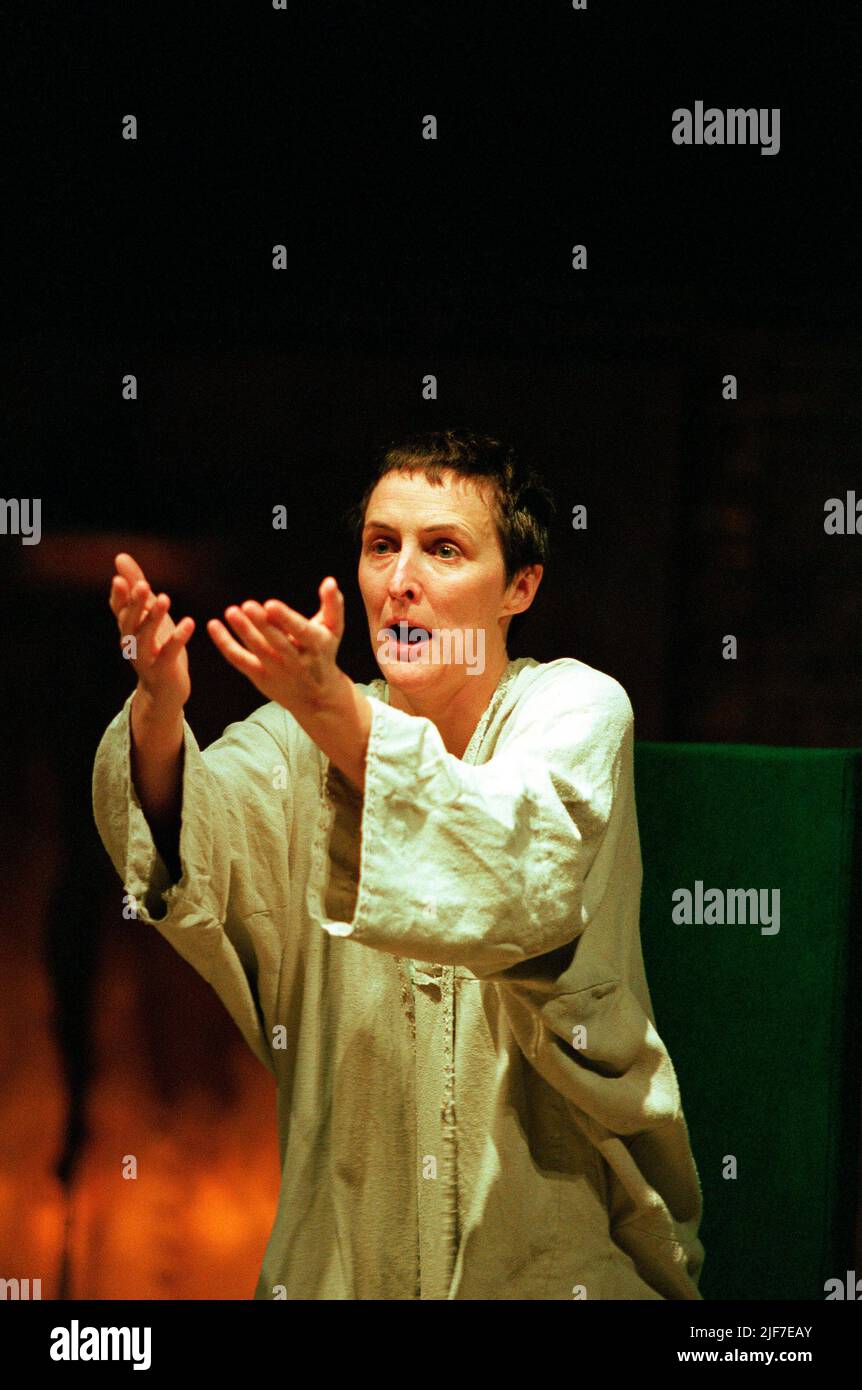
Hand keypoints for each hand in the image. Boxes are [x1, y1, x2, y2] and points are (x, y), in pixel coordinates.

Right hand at [110, 552, 193, 708]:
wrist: (163, 691)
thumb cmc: (156, 647)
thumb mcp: (147, 616)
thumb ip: (136, 588)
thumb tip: (119, 557)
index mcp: (127, 628)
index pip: (118, 609)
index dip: (119, 596)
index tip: (120, 579)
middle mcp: (131, 642)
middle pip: (129, 622)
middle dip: (134, 604)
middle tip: (142, 586)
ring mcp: (144, 659)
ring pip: (145, 637)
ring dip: (154, 618)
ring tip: (165, 598)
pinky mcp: (162, 671)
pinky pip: (169, 653)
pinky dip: (178, 638)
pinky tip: (189, 622)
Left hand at [207, 576, 345, 715]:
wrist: (318, 697)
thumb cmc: (324, 652)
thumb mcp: (334, 630)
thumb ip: (333, 604)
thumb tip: (329, 581)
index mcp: (316, 645)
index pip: (300, 631)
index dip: (285, 619)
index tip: (270, 605)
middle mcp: (297, 660)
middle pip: (277, 642)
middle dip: (262, 625)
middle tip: (247, 605)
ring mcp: (277, 670)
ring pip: (257, 650)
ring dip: (243, 631)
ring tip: (231, 611)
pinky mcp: (260, 676)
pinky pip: (239, 660)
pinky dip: (225, 644)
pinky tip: (213, 625)